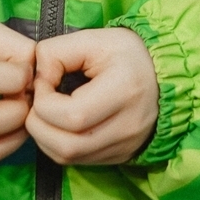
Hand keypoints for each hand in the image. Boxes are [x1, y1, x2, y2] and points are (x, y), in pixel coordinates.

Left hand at [26, 28, 158, 166]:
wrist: (164, 76)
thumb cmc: (126, 54)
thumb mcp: (92, 39)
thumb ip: (55, 53)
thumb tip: (35, 80)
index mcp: (125, 90)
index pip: (72, 116)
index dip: (44, 102)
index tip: (43, 82)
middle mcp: (127, 127)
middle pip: (67, 145)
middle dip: (38, 124)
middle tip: (38, 100)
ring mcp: (124, 146)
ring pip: (68, 158)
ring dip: (44, 137)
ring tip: (45, 112)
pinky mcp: (119, 156)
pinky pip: (77, 161)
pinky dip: (58, 145)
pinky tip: (58, 124)